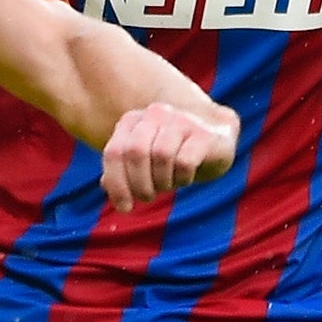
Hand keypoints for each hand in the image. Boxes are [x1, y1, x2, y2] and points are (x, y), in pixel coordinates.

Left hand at [100, 100, 237, 209]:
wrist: (217, 138)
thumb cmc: (173, 154)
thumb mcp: (144, 163)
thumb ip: (121, 171)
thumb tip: (105, 186)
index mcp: (133, 120)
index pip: (114, 152)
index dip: (116, 184)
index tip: (125, 208)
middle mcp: (155, 114)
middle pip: (135, 152)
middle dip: (139, 183)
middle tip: (147, 197)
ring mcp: (181, 121)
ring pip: (161, 155)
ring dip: (162, 181)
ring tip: (168, 185)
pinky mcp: (203, 134)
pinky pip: (185, 160)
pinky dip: (182, 177)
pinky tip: (185, 178)